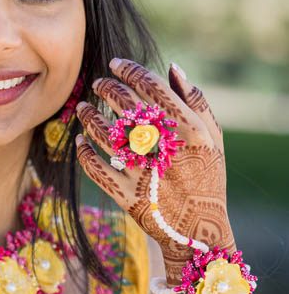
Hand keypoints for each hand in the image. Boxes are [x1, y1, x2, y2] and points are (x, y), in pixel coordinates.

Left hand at [75, 59, 233, 279]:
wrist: (198, 229)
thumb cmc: (206, 176)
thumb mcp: (213, 137)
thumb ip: (195, 101)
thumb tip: (171, 67)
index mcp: (189, 130)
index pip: (152, 87)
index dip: (129, 70)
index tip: (115, 64)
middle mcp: (166, 148)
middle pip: (126, 105)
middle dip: (107, 88)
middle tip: (98, 83)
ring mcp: (145, 173)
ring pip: (106, 133)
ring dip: (90, 116)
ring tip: (82, 107)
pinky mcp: (128, 196)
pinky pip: (96, 168)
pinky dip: (84, 151)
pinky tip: (80, 140)